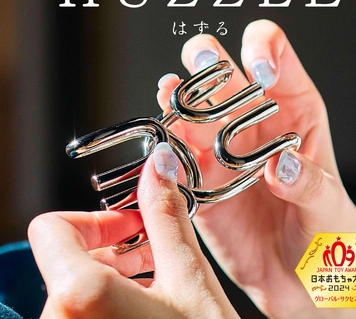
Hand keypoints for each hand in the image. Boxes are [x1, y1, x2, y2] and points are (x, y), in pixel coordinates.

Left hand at [28, 143, 238, 318]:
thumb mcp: (189, 277)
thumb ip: (166, 215)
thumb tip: (158, 167)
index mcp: (79, 299)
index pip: (51, 228)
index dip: (95, 220)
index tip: (128, 227)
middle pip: (67, 257)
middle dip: (113, 247)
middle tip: (152, 250)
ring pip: (73, 287)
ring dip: (113, 274)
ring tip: (155, 281)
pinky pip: (77, 313)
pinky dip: (107, 301)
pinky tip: (145, 307)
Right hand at [157, 20, 355, 317]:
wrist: (295, 278)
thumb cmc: (324, 236)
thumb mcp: (332, 208)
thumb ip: (310, 183)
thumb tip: (283, 165)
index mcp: (293, 112)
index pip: (275, 57)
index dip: (263, 49)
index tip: (260, 71)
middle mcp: (251, 123)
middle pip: (221, 70)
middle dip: (207, 57)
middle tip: (203, 65)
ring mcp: (221, 148)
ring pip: (190, 107)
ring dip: (177, 97)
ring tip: (170, 98)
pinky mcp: (198, 178)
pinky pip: (175, 153)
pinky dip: (166, 145)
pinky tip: (164, 143)